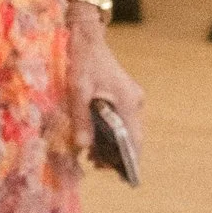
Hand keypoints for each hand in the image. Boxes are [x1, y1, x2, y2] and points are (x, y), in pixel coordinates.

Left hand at [68, 16, 143, 160]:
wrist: (87, 37)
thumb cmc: (82, 61)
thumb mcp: (77, 91)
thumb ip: (80, 119)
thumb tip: (82, 147)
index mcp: (128, 101)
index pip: (134, 138)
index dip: (130, 159)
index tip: (122, 176)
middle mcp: (135, 100)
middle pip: (133, 136)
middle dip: (118, 154)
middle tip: (98, 166)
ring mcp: (132, 97)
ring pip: (128, 129)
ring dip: (114, 144)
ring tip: (94, 157)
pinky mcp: (125, 94)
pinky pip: (123, 119)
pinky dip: (113, 132)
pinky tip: (96, 140)